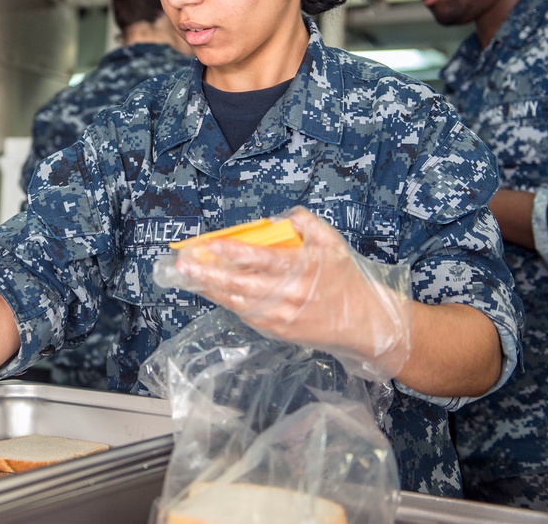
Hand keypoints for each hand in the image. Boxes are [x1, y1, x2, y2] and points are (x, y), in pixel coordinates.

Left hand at [160, 207, 412, 379]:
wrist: (365, 322)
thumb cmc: (346, 279)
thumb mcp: (332, 243)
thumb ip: (307, 224)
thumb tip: (282, 216)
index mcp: (299, 268)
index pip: (259, 258)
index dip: (231, 251)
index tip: (208, 245)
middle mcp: (286, 294)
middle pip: (239, 283)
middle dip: (207, 274)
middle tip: (183, 265)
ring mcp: (279, 316)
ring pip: (236, 301)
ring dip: (210, 289)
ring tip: (187, 277)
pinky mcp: (277, 330)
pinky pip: (245, 314)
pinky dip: (227, 302)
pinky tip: (211, 291)